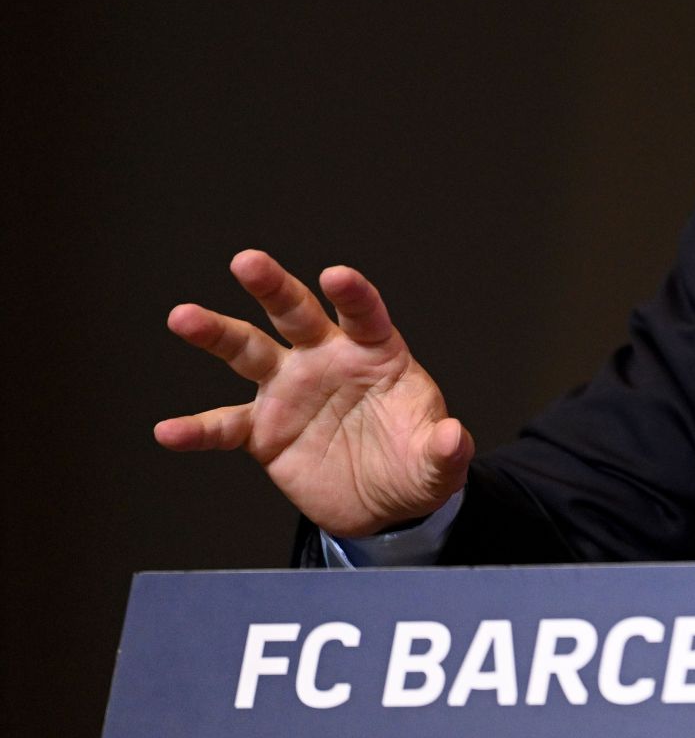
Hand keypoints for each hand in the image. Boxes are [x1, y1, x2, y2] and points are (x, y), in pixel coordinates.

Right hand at [154, 249, 474, 537]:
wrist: (384, 504)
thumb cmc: (416, 464)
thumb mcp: (438, 462)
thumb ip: (446, 449)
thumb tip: (456, 440)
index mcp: (376, 352)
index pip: (364, 314)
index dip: (352, 294)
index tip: (336, 276)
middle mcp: (327, 358)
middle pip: (296, 313)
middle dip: (273, 286)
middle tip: (247, 260)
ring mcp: (291, 390)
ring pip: (250, 351)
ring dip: (217, 333)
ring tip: (184, 316)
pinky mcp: (264, 431)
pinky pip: (226, 426)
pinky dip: (199, 430)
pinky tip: (169, 431)